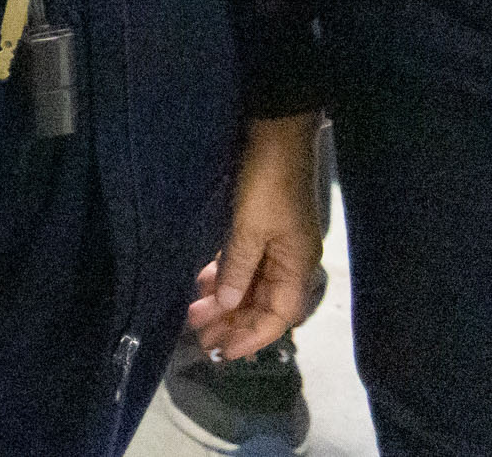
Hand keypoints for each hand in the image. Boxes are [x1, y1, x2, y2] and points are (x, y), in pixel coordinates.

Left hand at [189, 111, 325, 361]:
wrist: (276, 136)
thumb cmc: (266, 184)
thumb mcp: (249, 228)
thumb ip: (239, 269)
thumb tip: (231, 306)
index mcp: (297, 267)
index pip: (278, 317)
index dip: (252, 337)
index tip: (224, 354)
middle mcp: (291, 262)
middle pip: (264, 305)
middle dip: (234, 324)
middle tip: (200, 339)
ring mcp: (277, 246)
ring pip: (252, 287)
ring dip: (226, 303)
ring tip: (195, 316)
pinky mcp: (262, 230)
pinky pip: (245, 266)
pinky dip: (226, 279)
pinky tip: (203, 286)